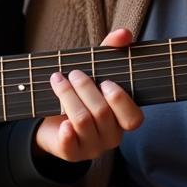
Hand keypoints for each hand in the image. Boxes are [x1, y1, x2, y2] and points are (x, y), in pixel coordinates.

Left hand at [34, 29, 142, 161]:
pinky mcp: (71, 153)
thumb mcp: (96, 72)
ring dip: (68, 97)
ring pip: (83, 122)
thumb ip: (111, 53)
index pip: (133, 119)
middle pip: (102, 114)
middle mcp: (111, 136)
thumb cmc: (81, 95)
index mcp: (122, 120)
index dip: (121, 101)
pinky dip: (66, 132)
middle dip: (86, 89)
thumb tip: (125, 33)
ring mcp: (92, 147)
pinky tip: (61, 122)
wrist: (53, 121)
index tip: (106, 82)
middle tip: (74, 73)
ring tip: (57, 80)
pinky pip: (71, 145)